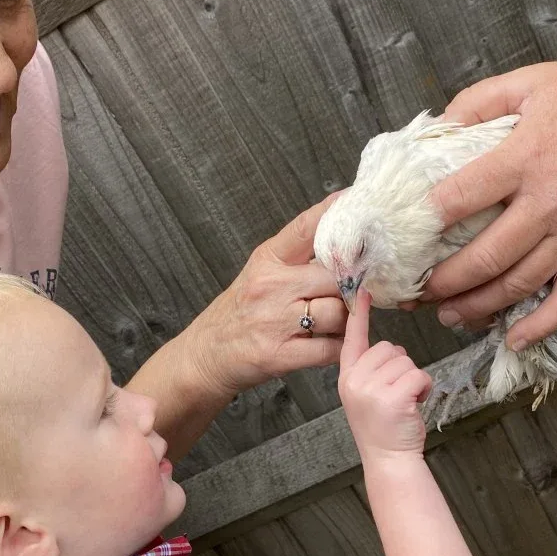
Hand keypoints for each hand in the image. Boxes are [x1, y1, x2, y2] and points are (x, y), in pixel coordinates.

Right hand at [186, 197, 348, 396]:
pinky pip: (330, 348)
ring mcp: (275, 321)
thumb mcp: (260, 274)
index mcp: (267, 260)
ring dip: (346, 321)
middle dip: (349, 289)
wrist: (205, 355)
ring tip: (336, 323)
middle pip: (335, 278)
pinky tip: (331, 344)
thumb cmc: (238, 314)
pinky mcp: (280, 354)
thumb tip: (343, 247)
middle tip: (350, 296)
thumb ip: (296, 260)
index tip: (352, 200)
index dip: (332, 213)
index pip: (305, 229)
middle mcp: (271, 286)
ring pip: (338, 313)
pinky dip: (339, 348)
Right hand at [338, 291, 432, 461]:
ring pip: (405, 361)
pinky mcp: (392, 397)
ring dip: (414, 379)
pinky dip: (424, 387)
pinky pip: (418, 374)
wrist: (389, 461)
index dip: (359, 315)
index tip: (364, 291)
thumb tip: (389, 349)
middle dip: (401, 367)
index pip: (352, 339)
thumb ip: (370, 371)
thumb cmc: (383, 430)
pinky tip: (415, 404)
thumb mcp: (366, 396)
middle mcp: (355, 380)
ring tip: (405, 402)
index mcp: (347, 378)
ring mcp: (372, 389)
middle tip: (397, 394)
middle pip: (388, 348)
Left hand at [422, 54, 556, 347]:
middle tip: (414, 293)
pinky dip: (541, 325)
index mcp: (527, 156)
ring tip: (447, 314)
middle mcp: (550, 202)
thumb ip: (477, 102)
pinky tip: (512, 339)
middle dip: (444, 281)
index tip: (402, 236)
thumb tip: (433, 130)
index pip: (464, 195)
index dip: (428, 218)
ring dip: (477, 306)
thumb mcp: (530, 81)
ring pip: (519, 284)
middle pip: (486, 256)